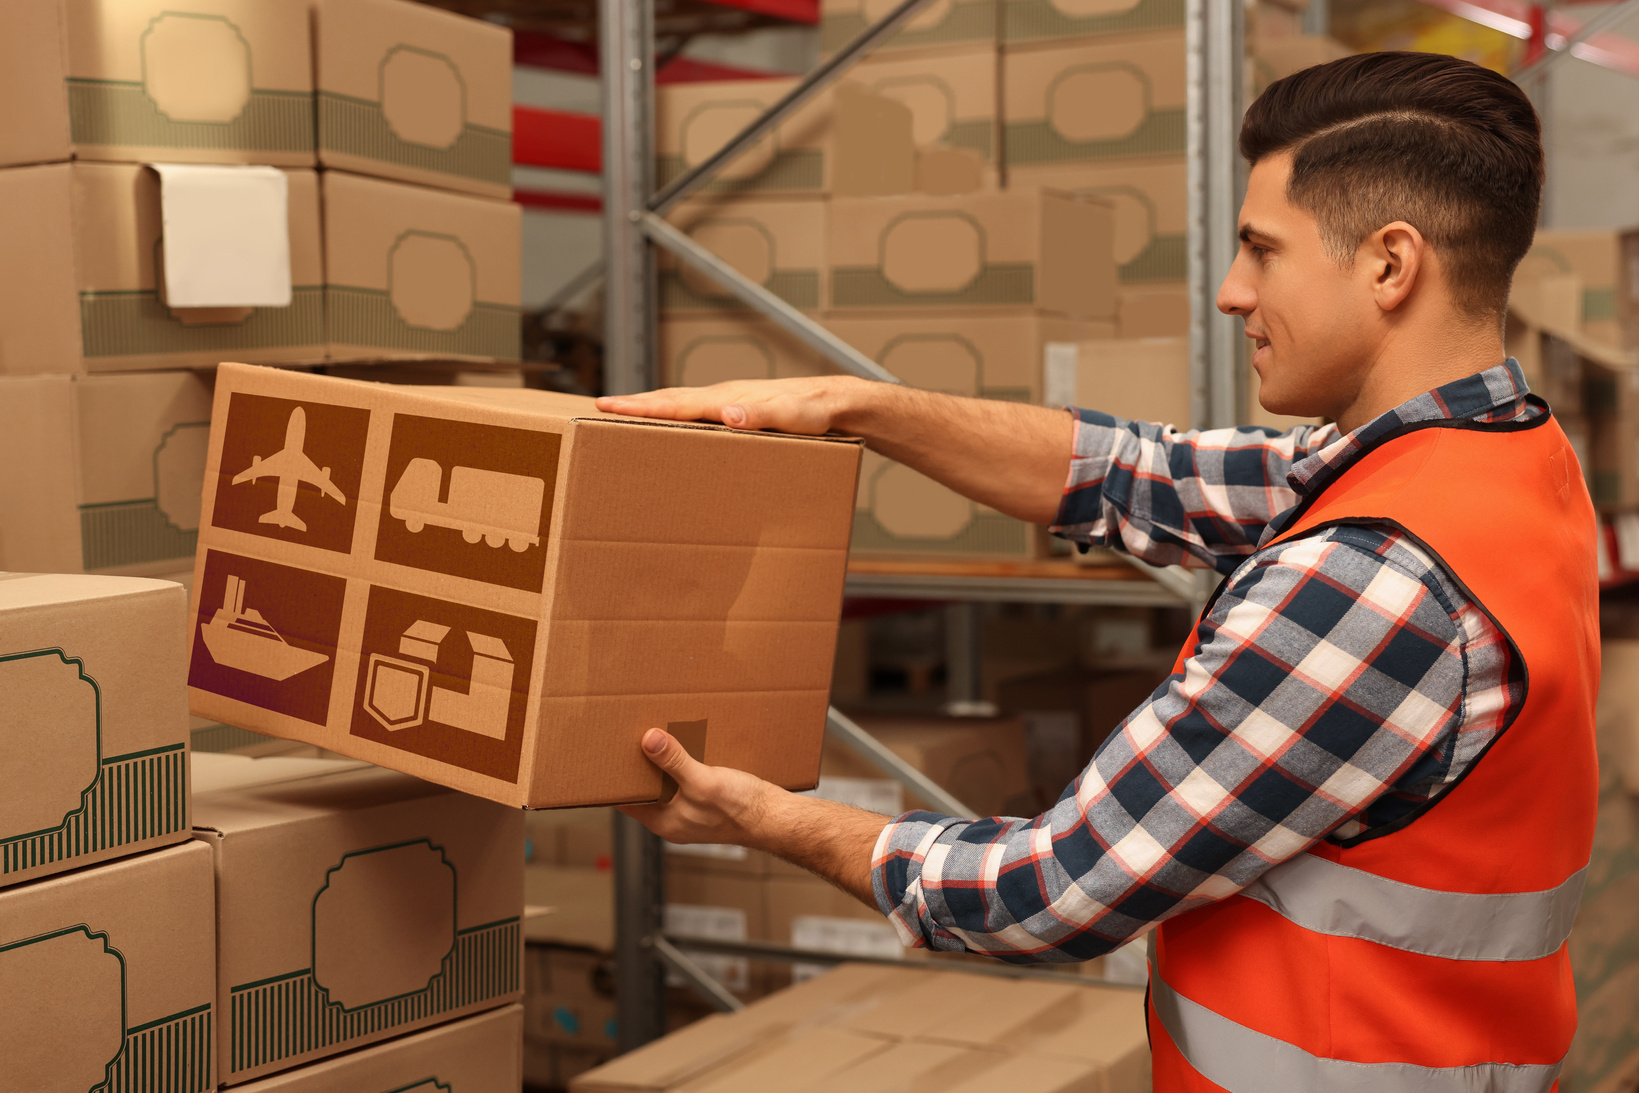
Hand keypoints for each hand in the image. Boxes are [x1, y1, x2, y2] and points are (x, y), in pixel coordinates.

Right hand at [595, 376, 872, 435]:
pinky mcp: (739, 413)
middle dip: (634, 405)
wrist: (841, 403)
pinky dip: (676, 416)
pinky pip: (698, 414)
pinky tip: (671, 427)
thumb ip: (764, 416)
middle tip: (597, 408)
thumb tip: (727, 415)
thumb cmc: (819, 412)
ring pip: (682, 404)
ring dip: (651, 408)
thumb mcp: (795, 418)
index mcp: (729, 399)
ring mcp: (730, 403)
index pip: (675, 403)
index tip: (605, 406)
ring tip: (622, 415)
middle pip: (670, 399)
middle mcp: (724, 397)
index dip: (639, 407)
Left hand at [618, 728, 777, 844]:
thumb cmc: (740, 811)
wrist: (775, 818)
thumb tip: (648, 741)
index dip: (617, 780)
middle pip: (647, 790)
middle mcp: (673, 819)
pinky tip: (688, 748)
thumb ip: (674, 761)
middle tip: (633, 738)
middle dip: (641, 766)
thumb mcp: (702, 781)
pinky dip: (683, 765)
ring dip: (664, 764)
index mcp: (663, 821)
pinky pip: (686, 782)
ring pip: (667, 785)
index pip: (627, 800)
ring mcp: (690, 811)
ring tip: (659, 738)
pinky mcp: (707, 802)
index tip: (609, 757)